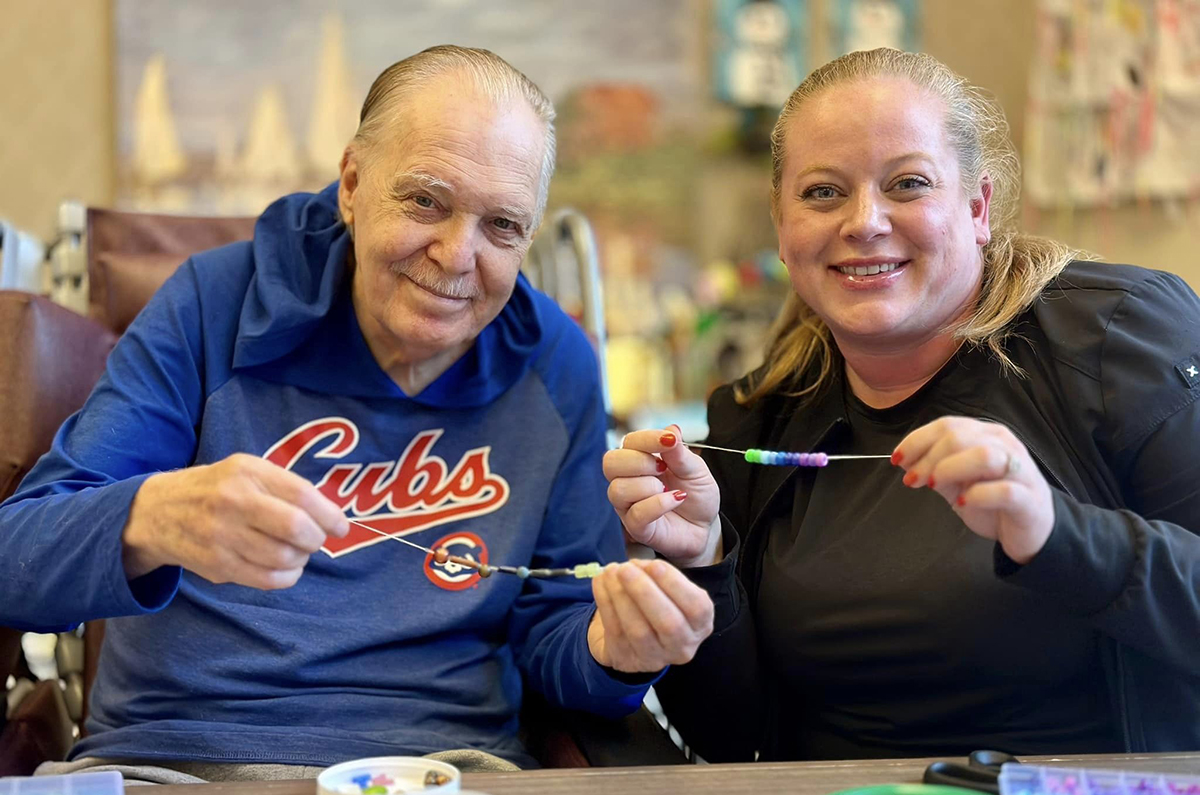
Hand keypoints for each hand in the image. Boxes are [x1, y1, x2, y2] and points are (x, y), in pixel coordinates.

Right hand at [122, 453, 349, 588]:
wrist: (159, 512)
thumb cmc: (218, 488)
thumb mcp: (247, 470)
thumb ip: (286, 487)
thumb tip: (330, 516)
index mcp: (247, 472)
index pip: (302, 495)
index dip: (329, 515)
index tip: (341, 526)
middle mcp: (234, 502)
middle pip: (296, 528)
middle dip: (316, 539)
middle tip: (316, 540)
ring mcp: (222, 536)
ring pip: (284, 558)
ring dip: (301, 559)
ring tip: (297, 552)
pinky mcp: (217, 565)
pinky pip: (266, 579)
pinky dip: (287, 577)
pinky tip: (285, 568)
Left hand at [587, 559, 713, 672]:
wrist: (632, 635)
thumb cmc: (656, 604)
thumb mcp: (669, 590)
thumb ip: (660, 576)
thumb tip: (637, 566)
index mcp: (700, 624)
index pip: (696, 607)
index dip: (675, 585)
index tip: (654, 565)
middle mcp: (683, 646)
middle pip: (669, 623)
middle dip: (645, 592)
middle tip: (626, 569)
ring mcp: (655, 658)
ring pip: (639, 630)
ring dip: (621, 596)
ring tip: (611, 572)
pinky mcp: (628, 660)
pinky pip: (615, 631)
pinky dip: (606, 603)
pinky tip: (601, 582)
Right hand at [602, 425, 722, 567]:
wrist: (705, 526)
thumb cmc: (696, 495)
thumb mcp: (695, 469)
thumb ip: (680, 452)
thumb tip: (671, 429)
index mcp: (639, 460)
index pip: (628, 442)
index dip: (646, 439)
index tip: (669, 440)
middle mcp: (627, 480)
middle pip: (610, 462)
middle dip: (639, 462)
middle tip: (663, 469)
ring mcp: (628, 505)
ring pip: (618, 489)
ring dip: (648, 486)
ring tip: (668, 489)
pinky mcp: (636, 527)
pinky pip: (636, 513)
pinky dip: (659, 504)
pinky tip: (675, 500)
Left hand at [893, 417, 1054, 563]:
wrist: (1029, 529)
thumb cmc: (990, 500)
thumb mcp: (955, 481)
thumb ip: (933, 467)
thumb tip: (903, 458)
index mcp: (986, 435)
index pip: (948, 425)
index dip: (917, 440)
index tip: (897, 459)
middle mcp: (1005, 445)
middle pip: (962, 437)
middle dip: (929, 457)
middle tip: (911, 479)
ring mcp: (1020, 471)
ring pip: (986, 456)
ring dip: (951, 469)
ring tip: (934, 485)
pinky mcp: (1029, 499)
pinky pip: (1005, 491)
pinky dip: (978, 495)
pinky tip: (961, 503)